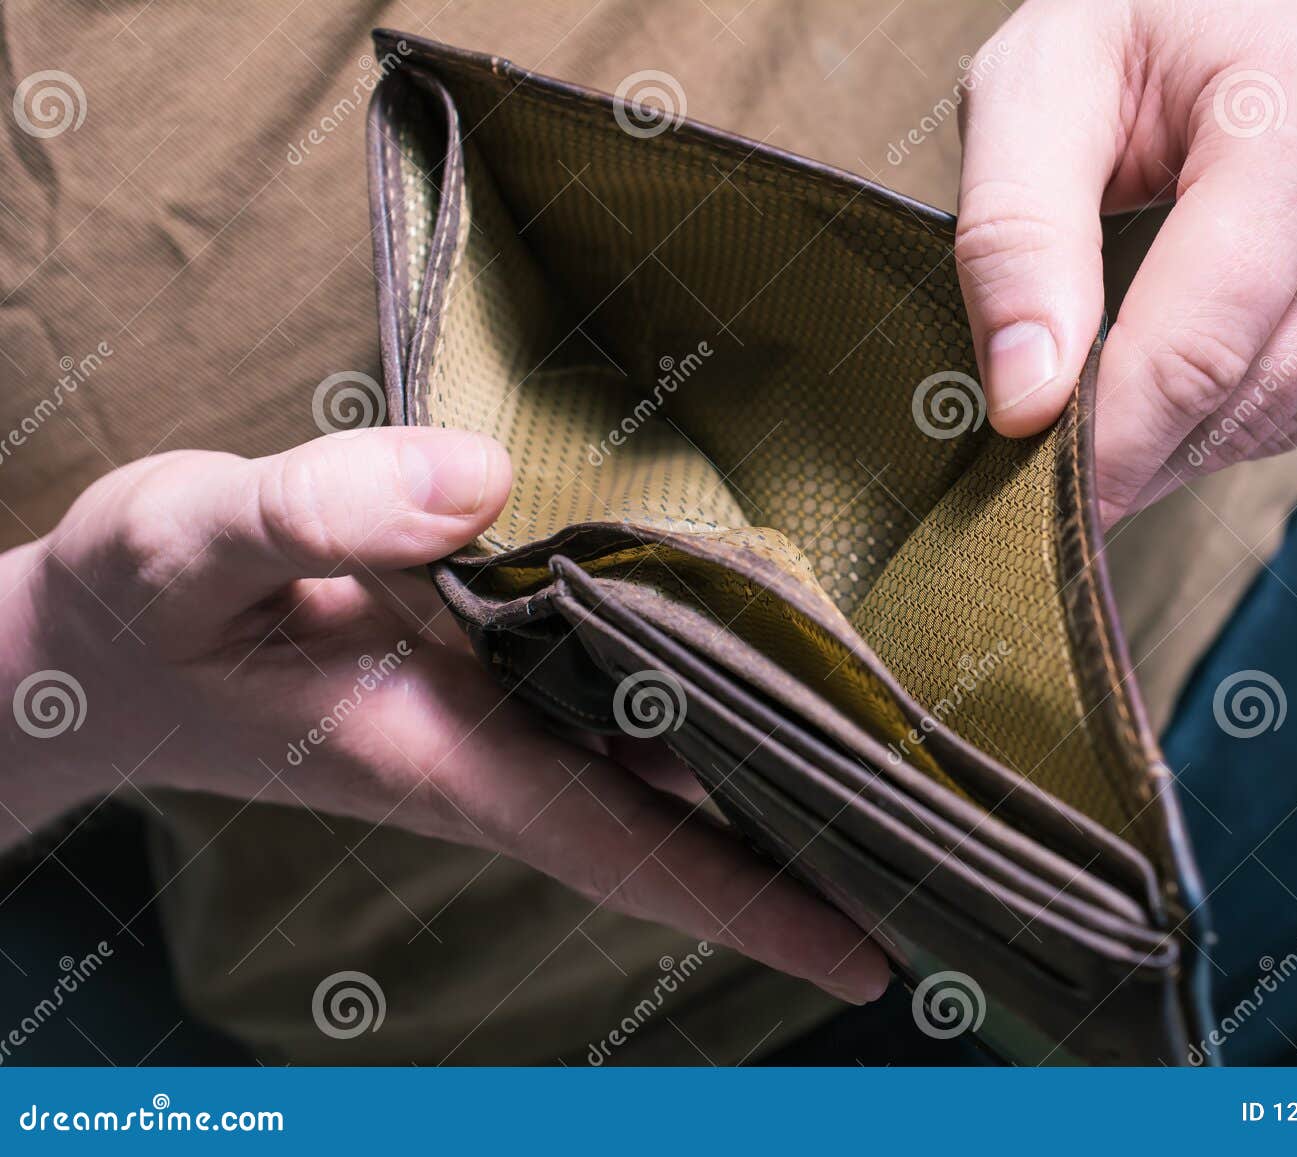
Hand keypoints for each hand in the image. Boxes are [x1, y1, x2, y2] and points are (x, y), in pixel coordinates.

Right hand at [0, 428, 886, 1004]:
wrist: (105, 646)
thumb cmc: (143, 612)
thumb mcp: (191, 543)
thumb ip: (317, 513)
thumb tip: (479, 485)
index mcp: (446, 755)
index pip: (631, 849)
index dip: (753, 906)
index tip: (874, 955)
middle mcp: (499, 750)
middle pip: (682, 817)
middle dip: (805, 847)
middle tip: (954, 855)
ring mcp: (502, 714)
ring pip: (666, 759)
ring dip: (776, 772)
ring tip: (912, 768)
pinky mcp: (490, 667)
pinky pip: (624, 697)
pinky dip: (703, 699)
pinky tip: (770, 666)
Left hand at [956, 0, 1296, 519]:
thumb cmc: (1144, 18)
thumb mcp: (1039, 89)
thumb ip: (1015, 238)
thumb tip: (1029, 403)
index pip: (1202, 351)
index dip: (1112, 449)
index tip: (1048, 510)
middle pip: (1254, 395)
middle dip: (1144, 444)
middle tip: (1061, 450)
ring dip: (1199, 430)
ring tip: (1129, 383)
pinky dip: (1269, 404)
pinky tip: (1220, 356)